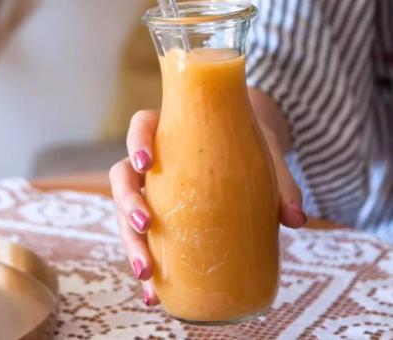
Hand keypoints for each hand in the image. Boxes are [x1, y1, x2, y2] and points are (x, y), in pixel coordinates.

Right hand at [109, 109, 306, 305]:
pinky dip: (148, 263)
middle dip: (126, 201)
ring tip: (147, 273)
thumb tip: (296, 219)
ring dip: (130, 242)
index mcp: (171, 132)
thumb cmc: (250, 145)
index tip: (146, 162)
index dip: (136, 141)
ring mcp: (152, 189)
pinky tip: (155, 292)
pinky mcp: (161, 214)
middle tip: (145, 224)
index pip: (141, 126)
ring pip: (124, 211)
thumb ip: (281, 183)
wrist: (250, 150)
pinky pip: (144, 237)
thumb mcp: (265, 157)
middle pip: (122, 175)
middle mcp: (154, 162)